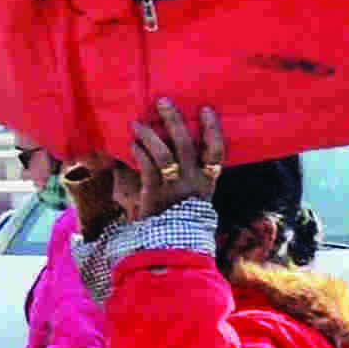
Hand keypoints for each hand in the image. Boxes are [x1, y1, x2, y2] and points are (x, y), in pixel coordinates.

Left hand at [101, 99, 223, 227]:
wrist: (172, 246)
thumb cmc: (184, 216)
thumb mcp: (196, 196)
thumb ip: (193, 174)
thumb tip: (176, 145)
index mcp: (207, 180)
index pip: (216, 151)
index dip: (212, 129)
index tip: (205, 109)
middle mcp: (193, 181)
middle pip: (185, 145)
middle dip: (173, 120)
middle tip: (163, 101)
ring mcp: (173, 187)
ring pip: (163, 154)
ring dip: (148, 135)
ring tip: (136, 123)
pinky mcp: (153, 194)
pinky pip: (146, 167)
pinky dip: (139, 152)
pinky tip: (132, 143)